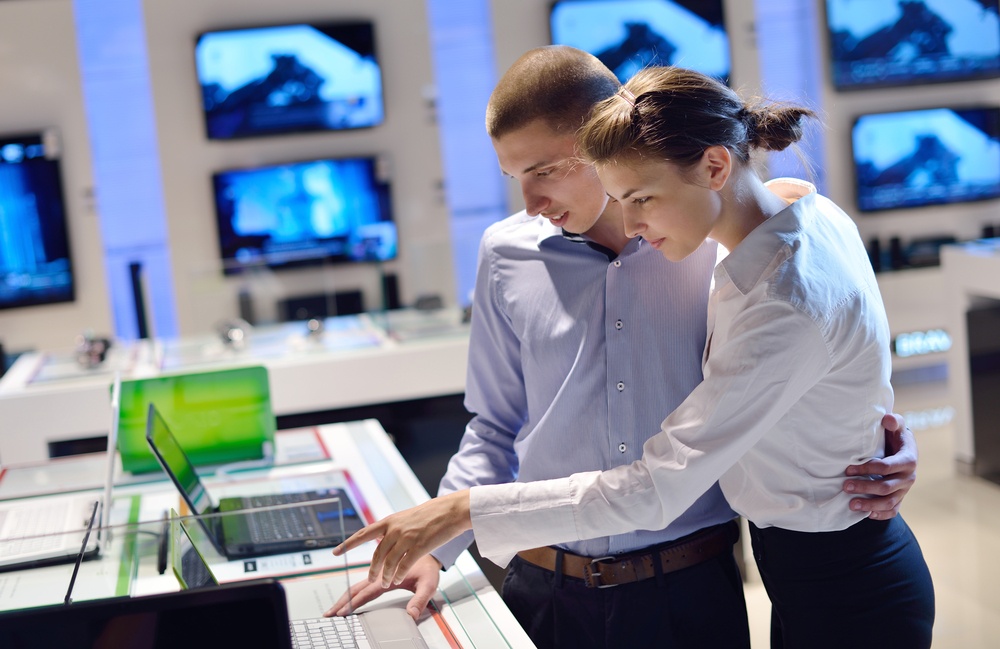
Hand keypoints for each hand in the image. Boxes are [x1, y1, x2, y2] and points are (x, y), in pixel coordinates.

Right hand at [324, 555, 441, 620]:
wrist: (430, 545)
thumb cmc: (429, 566)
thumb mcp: (429, 583)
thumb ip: (420, 600)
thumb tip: (411, 615)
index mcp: (389, 576)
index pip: (367, 592)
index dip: (353, 604)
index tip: (341, 613)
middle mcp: (381, 572)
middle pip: (357, 587)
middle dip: (342, 601)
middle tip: (329, 613)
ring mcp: (379, 571)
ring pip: (358, 583)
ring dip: (346, 595)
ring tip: (335, 607)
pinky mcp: (381, 570)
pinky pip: (364, 579)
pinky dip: (354, 589)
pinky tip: (349, 595)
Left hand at [333, 490, 471, 588]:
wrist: (450, 510)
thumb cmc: (430, 514)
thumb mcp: (406, 518)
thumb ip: (393, 529)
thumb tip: (381, 538)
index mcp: (389, 521)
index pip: (363, 533)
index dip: (348, 544)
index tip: (334, 552)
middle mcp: (395, 529)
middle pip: (377, 554)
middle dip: (372, 569)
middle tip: (371, 579)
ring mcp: (406, 537)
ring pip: (389, 562)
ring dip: (386, 575)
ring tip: (386, 582)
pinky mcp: (419, 546)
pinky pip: (403, 565)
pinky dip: (398, 574)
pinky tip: (398, 579)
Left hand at [843, 413, 916, 518]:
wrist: (904, 449)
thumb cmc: (895, 436)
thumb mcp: (896, 426)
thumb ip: (893, 421)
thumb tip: (886, 419)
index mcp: (908, 460)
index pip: (886, 467)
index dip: (867, 469)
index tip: (848, 469)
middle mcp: (909, 477)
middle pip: (886, 487)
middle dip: (864, 487)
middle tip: (845, 486)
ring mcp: (905, 490)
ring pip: (889, 502)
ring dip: (870, 505)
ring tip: (851, 505)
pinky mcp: (900, 498)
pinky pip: (893, 510)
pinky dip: (880, 514)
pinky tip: (866, 514)